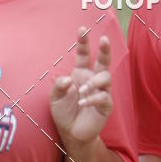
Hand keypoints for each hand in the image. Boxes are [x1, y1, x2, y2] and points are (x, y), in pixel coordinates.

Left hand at [50, 27, 112, 143]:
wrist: (71, 133)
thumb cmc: (63, 112)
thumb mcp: (54, 98)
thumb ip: (58, 86)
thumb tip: (68, 79)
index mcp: (80, 74)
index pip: (84, 55)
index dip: (84, 42)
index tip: (82, 29)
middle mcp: (92, 80)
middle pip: (103, 61)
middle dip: (104, 50)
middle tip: (103, 39)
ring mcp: (101, 92)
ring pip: (105, 78)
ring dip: (93, 82)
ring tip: (82, 91)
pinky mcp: (105, 105)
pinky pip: (103, 97)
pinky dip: (92, 98)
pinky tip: (82, 102)